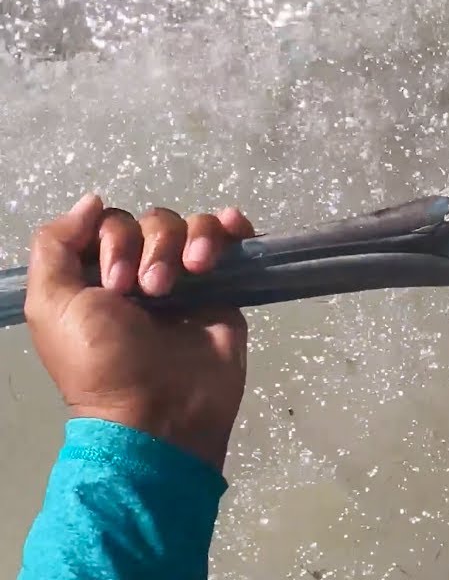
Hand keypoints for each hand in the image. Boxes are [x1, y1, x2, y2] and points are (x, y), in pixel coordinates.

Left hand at [23, 193, 255, 470]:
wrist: (160, 411)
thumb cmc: (101, 363)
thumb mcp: (52, 305)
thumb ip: (55, 245)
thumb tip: (92, 201)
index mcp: (98, 276)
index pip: (112, 223)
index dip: (116, 240)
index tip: (117, 284)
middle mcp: (142, 273)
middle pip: (154, 221)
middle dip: (154, 247)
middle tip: (151, 292)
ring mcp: (187, 281)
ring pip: (192, 227)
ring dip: (191, 241)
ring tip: (193, 275)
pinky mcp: (225, 293)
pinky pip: (231, 242)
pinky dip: (230, 227)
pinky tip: (231, 230)